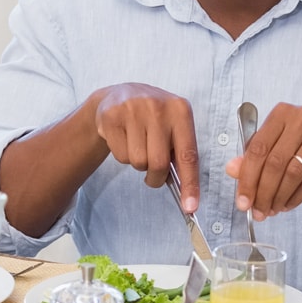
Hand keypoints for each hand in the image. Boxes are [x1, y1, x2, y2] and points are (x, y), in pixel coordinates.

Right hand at [92, 84, 199, 209]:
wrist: (120, 95)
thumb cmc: (152, 118)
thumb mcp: (172, 126)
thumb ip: (180, 152)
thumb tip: (185, 192)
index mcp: (181, 111)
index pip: (188, 155)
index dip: (190, 184)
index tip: (190, 207)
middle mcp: (159, 108)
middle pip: (159, 163)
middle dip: (155, 177)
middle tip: (152, 174)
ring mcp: (133, 110)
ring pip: (137, 161)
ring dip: (137, 163)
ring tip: (137, 146)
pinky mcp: (111, 117)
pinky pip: (120, 155)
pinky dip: (121, 154)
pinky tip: (123, 138)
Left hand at [225, 103, 301, 218]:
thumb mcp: (280, 147)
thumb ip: (254, 157)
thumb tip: (230, 169)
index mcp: (282, 113)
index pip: (257, 148)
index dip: (246, 178)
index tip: (241, 201)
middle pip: (273, 162)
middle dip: (262, 192)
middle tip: (257, 212)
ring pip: (292, 173)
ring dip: (278, 197)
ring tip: (271, 210)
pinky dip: (296, 196)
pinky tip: (288, 205)